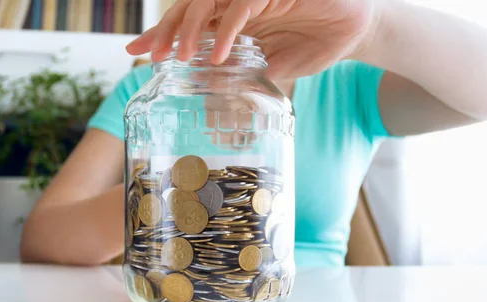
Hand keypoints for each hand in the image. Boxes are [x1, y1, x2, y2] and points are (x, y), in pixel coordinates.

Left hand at [126, 0, 378, 78]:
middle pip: (191, 5)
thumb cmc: (315, 44)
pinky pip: (243, 4)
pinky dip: (227, 29)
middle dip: (168, 29)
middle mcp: (239, 0)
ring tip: (179, 57)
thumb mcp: (273, 66)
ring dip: (191, 27)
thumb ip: (245, 75)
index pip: (190, 19)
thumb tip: (215, 99)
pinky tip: (216, 54)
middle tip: (150, 55)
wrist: (357, 30)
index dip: (164, 32)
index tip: (138, 51)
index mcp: (233, 15)